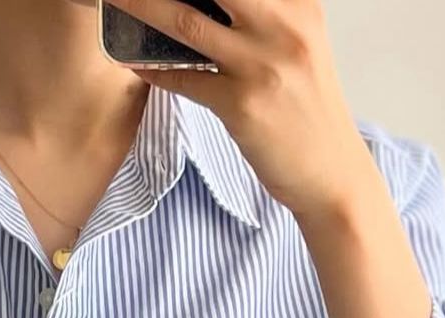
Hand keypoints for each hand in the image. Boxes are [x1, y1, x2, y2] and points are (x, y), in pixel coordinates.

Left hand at [111, 0, 374, 222]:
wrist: (331, 173)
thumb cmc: (307, 113)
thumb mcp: (298, 49)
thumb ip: (265, 19)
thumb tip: (211, 6)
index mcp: (299, 6)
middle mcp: (283, 26)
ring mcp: (262, 65)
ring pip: (186, 23)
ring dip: (141, 8)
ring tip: (114, 0)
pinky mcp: (242, 105)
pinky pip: (185, 79)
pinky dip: (155, 71)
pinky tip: (135, 63)